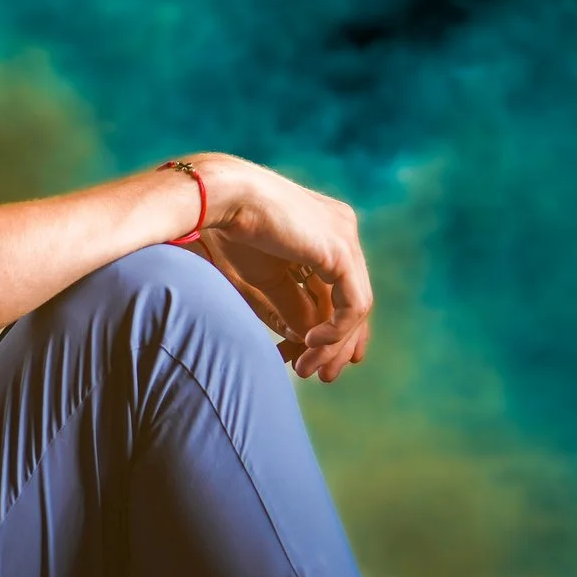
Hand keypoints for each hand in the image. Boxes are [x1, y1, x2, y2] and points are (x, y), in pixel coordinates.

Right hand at [182, 156, 372, 381]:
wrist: (221, 200)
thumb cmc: (230, 233)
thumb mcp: (264, 280)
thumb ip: (290, 307)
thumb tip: (308, 340)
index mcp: (324, 232)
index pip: (340, 289)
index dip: (334, 329)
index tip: (316, 359)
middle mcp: (342, 231)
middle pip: (351, 299)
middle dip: (337, 344)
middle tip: (321, 376)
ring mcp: (345, 238)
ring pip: (355, 306)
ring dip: (333, 344)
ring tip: (308, 369)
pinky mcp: (341, 251)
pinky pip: (353, 304)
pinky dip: (337, 331)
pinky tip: (313, 345)